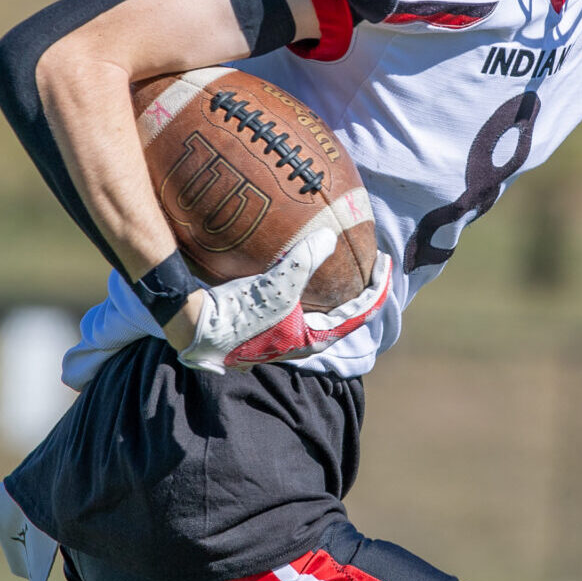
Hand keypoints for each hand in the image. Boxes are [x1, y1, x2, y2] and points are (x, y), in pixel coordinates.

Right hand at [174, 228, 392, 374]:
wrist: (194, 329)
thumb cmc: (236, 312)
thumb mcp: (276, 286)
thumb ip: (304, 261)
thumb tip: (330, 236)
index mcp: (312, 340)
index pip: (359, 314)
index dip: (377, 289)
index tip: (387, 264)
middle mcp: (300, 343)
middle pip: (344, 317)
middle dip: (360, 292)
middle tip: (370, 265)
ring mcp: (282, 338)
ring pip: (321, 314)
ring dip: (335, 293)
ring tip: (343, 268)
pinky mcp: (265, 328)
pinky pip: (299, 308)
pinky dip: (310, 291)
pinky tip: (301, 270)